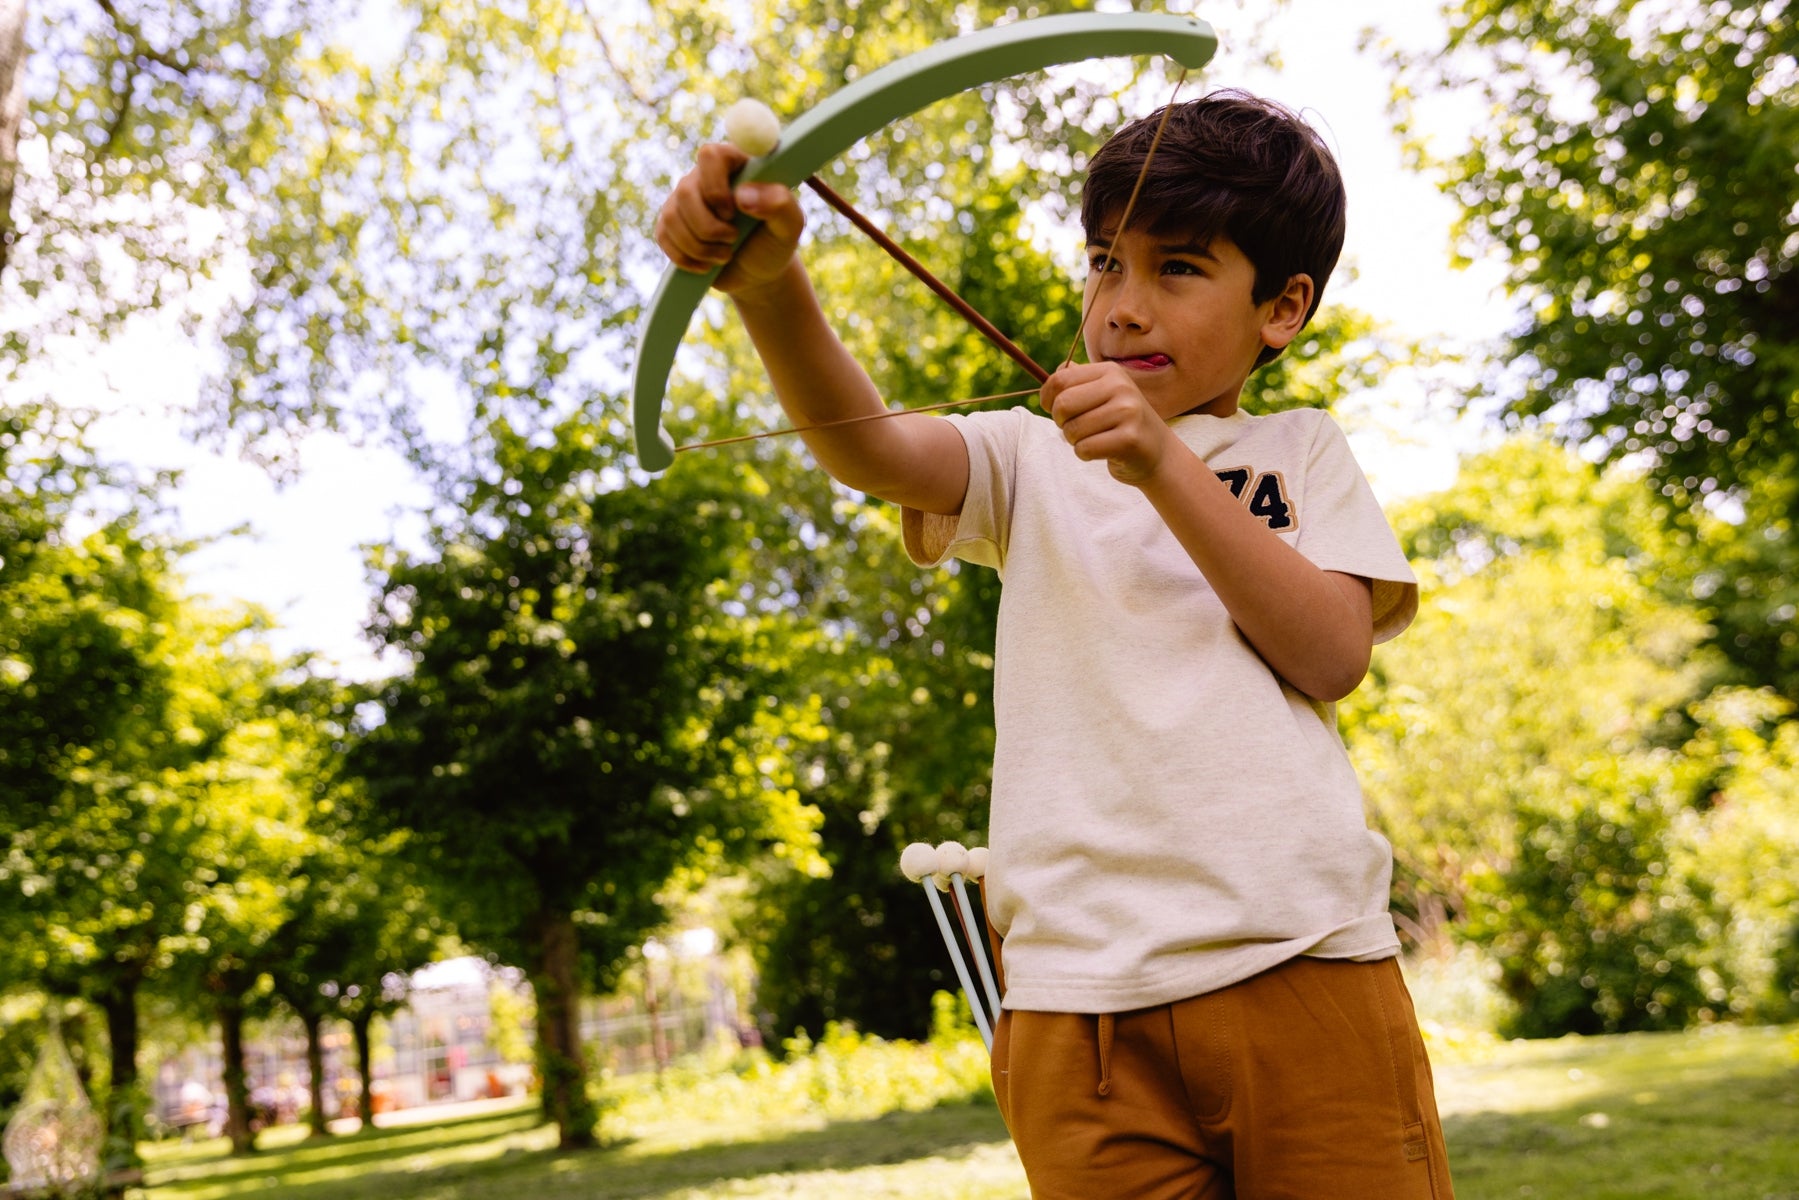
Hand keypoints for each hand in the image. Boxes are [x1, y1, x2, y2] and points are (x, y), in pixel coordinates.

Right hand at [653, 143, 804, 295]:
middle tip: (733, 240)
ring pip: (672, 217)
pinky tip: (706, 264)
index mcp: (736, 163)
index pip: (711, 156)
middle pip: (686, 192)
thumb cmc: (775, 241)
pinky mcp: (670, 223)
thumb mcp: (790, 225)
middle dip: (709, 227)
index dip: (716, 187)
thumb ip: (780, 204)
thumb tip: (742, 196)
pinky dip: (686, 258)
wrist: (757, 271)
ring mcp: (683, 198)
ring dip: (700, 247)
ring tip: (725, 255)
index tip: (733, 213)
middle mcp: (704, 175)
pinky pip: (664, 237)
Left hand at [1039, 361, 1174, 483]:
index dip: (1047, 398)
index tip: (1051, 409)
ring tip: (1095, 438)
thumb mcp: (1103, 395)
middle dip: (1061, 422)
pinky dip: (1085, 454)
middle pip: (1063, 404)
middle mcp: (1121, 387)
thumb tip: (1056, 372)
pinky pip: (1084, 449)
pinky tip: (1103, 450)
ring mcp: (1128, 412)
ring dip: (1075, 441)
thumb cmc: (1120, 423)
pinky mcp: (1129, 439)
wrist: (1157, 452)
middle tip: (1075, 427)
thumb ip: (1078, 382)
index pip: (1060, 379)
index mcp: (1110, 372)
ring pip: (1072, 430)